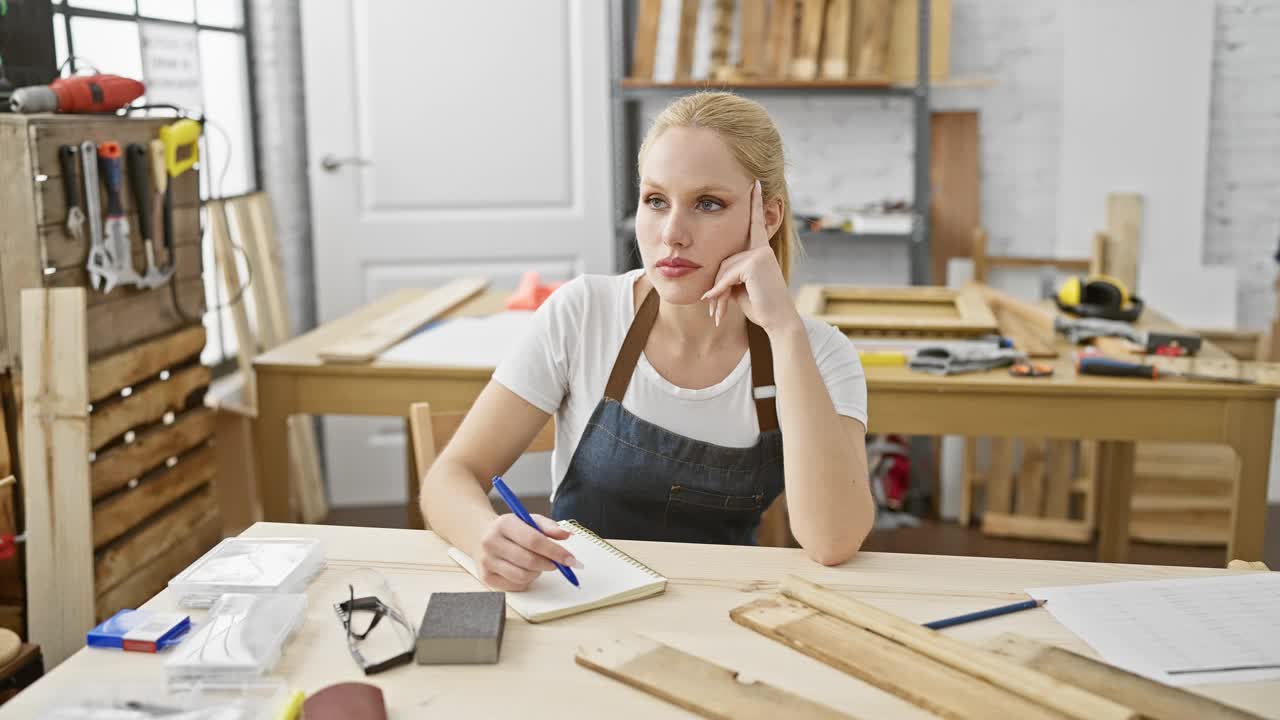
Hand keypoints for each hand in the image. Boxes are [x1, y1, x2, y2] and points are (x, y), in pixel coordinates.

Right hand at [475, 513, 582, 591]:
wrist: (480, 535)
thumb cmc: (511, 529)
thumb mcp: (529, 520)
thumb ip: (549, 527)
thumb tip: (566, 536)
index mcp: (504, 524)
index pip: (534, 540)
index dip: (555, 552)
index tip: (571, 560)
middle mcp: (491, 542)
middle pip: (529, 560)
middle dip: (549, 564)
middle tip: (557, 563)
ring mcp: (486, 561)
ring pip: (523, 576)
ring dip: (537, 573)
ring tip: (537, 564)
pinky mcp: (486, 577)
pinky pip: (515, 585)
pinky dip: (526, 580)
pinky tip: (524, 569)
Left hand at [701, 179, 801, 335]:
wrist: (778, 320)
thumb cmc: (760, 306)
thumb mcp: (740, 287)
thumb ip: (729, 273)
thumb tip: (712, 275)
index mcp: (761, 251)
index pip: (755, 224)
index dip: (756, 203)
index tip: (755, 183)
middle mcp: (762, 248)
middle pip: (724, 259)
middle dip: (718, 286)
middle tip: (715, 309)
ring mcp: (760, 254)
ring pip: (724, 268)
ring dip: (718, 292)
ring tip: (719, 312)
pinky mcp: (755, 263)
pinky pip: (727, 275)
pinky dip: (719, 291)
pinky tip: (716, 304)